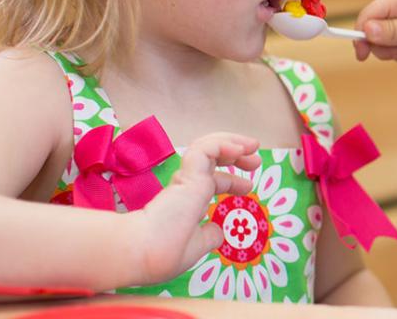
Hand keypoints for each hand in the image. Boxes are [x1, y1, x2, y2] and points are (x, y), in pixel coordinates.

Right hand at [131, 132, 260, 284]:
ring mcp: (186, 179)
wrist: (141, 253)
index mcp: (185, 201)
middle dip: (235, 153)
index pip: (210, 181)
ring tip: (252, 145)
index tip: (248, 187)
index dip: (231, 180)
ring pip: (208, 147)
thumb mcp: (194, 246)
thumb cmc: (163, 254)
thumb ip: (207, 236)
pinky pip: (207, 149)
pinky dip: (224, 145)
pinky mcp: (187, 174)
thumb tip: (218, 231)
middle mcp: (185, 187)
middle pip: (211, 158)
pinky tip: (239, 150)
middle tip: (255, 158)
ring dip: (232, 142)